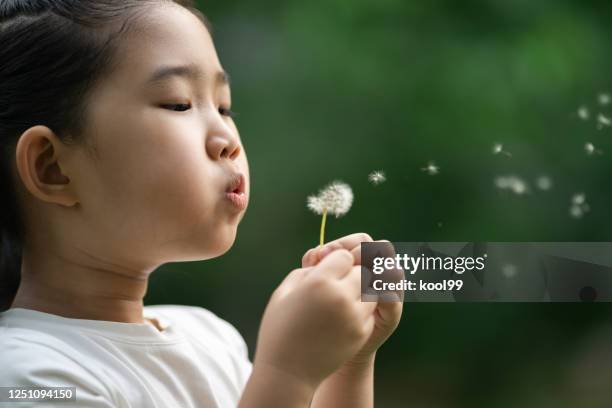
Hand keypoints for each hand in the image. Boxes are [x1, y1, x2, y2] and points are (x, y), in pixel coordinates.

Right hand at [252, 249, 377, 389]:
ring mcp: (354, 315)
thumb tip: (326, 257)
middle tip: (340, 278)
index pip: (343, 254)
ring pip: (370, 288)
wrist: (287, 371)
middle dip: (352, 271)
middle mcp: (341, 296)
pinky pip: (369, 308)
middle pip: (361, 270)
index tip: (328, 266)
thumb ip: (309, 269)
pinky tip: (346, 311)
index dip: (336, 258)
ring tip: (344, 294)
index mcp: (319, 281)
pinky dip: (362, 305)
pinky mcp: (361, 332)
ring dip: (360, 287)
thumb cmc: (280, 327)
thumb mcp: (285, 290)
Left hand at [302, 233, 403, 364]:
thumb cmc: (322, 308)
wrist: (333, 346)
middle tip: (338, 267)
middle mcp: (379, 272)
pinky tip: (358, 299)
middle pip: (381, 249)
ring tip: (348, 282)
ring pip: (392, 270)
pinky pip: (393, 297)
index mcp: (361, 260)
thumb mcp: (315, 282)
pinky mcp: (392, 311)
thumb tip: (315, 253)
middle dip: (360, 255)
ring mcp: (389, 291)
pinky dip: (379, 294)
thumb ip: (314, 264)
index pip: (361, 241)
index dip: (344, 244)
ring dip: (373, 272)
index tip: (322, 255)